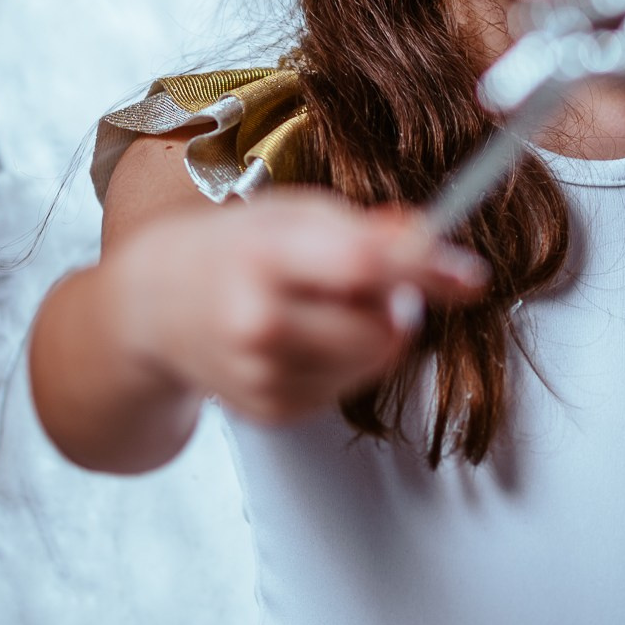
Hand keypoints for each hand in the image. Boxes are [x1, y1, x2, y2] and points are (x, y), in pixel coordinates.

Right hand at [110, 190, 488, 424]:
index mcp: (261, 257)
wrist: (154, 307)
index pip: (361, 266)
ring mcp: (263, 377)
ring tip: (324, 304)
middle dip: (399, 301)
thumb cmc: (229, 247)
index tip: (470, 274)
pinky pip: (349, 388)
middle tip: (370, 278)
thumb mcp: (290, 212)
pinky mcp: (272, 412)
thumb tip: (432, 241)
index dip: (424, 269)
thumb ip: (363, 228)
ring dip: (373, 332)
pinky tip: (302, 336)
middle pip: (380, 327)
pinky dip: (345, 360)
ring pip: (374, 361)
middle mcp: (258, 323)